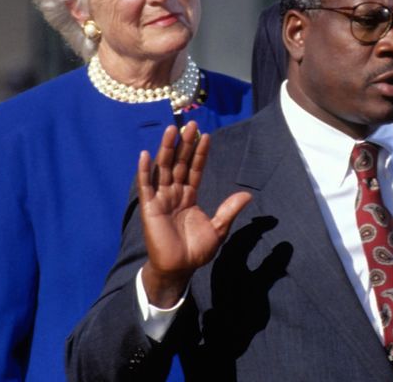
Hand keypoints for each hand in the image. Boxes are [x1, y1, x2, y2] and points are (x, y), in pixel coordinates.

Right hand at [138, 122, 251, 306]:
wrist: (179, 269)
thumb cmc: (196, 251)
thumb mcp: (218, 229)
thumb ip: (229, 210)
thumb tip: (247, 195)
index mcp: (190, 196)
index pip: (195, 169)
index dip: (200, 153)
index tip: (206, 135)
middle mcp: (174, 194)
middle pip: (180, 164)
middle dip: (185, 144)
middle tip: (191, 124)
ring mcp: (161, 199)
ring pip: (164, 169)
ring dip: (167, 149)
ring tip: (172, 130)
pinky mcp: (149, 208)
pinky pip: (146, 186)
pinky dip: (144, 171)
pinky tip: (145, 154)